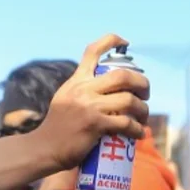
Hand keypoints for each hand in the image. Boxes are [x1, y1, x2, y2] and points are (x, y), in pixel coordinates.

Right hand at [33, 34, 149, 171]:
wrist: (44, 148)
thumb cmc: (58, 127)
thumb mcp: (65, 98)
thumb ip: (82, 90)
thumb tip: (106, 88)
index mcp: (76, 80)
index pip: (93, 51)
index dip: (112, 41)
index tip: (125, 43)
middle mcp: (83, 89)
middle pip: (123, 76)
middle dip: (142, 84)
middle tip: (145, 94)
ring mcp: (89, 106)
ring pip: (129, 100)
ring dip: (143, 110)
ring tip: (143, 117)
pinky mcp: (95, 125)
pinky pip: (126, 123)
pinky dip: (137, 129)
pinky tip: (139, 133)